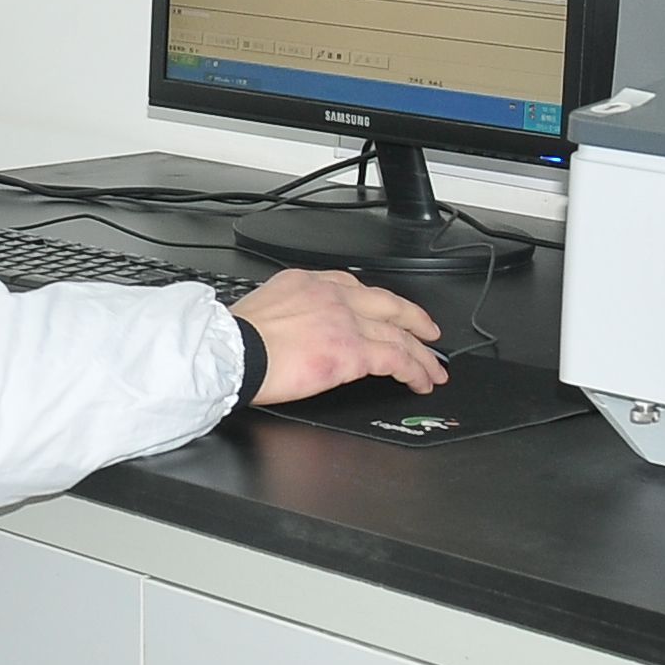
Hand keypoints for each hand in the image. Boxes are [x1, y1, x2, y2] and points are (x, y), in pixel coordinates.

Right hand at [227, 267, 448, 401]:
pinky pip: (397, 360)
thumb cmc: (235, 340)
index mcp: (307, 282)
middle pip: (388, 304)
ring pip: (399, 334)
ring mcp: (346, 322)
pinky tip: (421, 381)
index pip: (354, 286)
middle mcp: (332, 296)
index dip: (376, 301)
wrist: (231, 353)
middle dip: (413, 318)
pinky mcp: (353, 352)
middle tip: (429, 331)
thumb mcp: (263, 307)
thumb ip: (289, 312)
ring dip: (422, 353)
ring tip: (433, 368)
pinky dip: (415, 371)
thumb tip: (293, 332)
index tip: (385, 310)